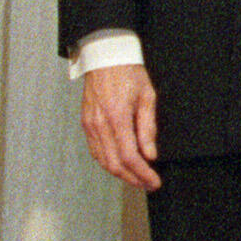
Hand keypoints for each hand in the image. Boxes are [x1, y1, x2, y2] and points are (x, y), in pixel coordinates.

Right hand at [81, 61, 160, 189]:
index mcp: (117, 117)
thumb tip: (150, 154)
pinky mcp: (86, 123)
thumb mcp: (147, 96)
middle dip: (133, 179)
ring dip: (120, 174)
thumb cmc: (128, 72)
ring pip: (103, 160)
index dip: (143, 174)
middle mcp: (100, 124)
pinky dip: (108, 162)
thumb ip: (148, 127)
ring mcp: (90, 125)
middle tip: (148, 184)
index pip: (130, 157)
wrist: (105, 56)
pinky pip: (95, 151)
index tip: (154, 182)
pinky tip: (120, 165)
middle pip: (115, 164)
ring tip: (137, 178)